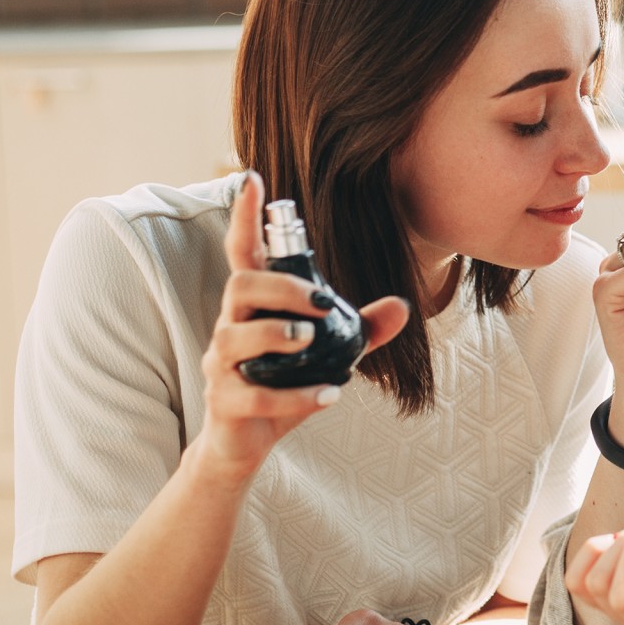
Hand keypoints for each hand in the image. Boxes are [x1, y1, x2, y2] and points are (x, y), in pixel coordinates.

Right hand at [189, 171, 409, 482]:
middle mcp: (231, 329)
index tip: (255, 180)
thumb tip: (402, 305)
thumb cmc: (282, 386)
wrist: (244, 444)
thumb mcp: (329, 354)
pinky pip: (251, 396)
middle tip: (322, 303)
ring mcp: (221, 366)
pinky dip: (293, 397)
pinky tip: (328, 396)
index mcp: (254, 309)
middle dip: (281, 288)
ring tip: (311, 342)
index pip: (243, 254)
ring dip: (277, 336)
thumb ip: (361, 329)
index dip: (246, 218)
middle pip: (239, 287)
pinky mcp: (224, 403)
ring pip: (233, 338)